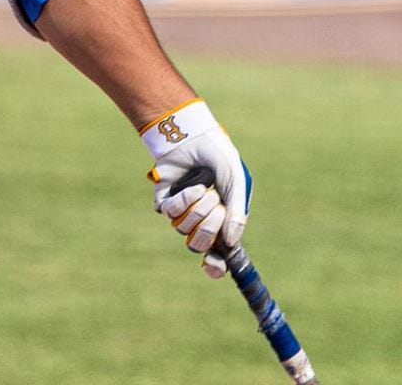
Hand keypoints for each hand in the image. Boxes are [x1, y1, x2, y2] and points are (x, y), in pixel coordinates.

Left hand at [142, 101, 249, 277]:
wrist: (193, 135)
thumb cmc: (219, 157)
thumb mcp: (236, 182)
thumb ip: (237, 212)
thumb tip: (232, 243)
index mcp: (222, 219)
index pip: (218, 254)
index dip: (216, 266)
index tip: (213, 267)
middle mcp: (201, 219)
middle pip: (200, 244)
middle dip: (209, 226)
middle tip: (215, 203)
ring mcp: (182, 211)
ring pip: (183, 229)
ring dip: (196, 209)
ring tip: (203, 189)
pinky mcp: (164, 199)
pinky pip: (168, 213)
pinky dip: (181, 200)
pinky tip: (190, 185)